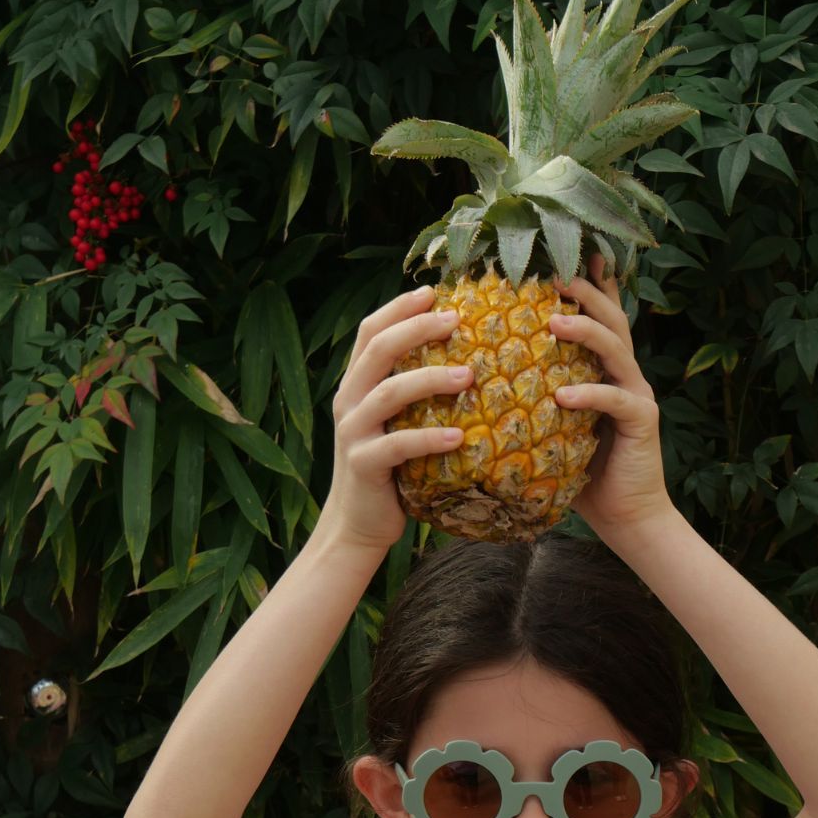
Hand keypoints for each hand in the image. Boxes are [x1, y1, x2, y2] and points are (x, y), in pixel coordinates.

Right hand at [323, 286, 472, 553]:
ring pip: (389, 392)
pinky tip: (460, 437)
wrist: (356, 526)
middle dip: (417, 328)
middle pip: (378, 349)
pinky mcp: (363, 465)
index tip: (434, 292)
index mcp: (355, 386)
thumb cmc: (388, 473)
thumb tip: (467, 362)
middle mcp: (349, 401)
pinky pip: (398, 445)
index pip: (370, 332)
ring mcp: (353, 432)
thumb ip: (412, 396)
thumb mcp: (396, 425)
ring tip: (468, 375)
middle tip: (457, 320)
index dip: (399, 308)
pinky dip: (429, 439)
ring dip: (430, 379)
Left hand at [551, 254, 673, 537]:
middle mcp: (626, 372)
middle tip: (553, 272)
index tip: (554, 254)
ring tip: (556, 320)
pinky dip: (590, 393)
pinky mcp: (643, 420)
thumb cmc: (583, 473)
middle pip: (610, 316)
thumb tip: (480, 379)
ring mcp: (637, 393)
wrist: (626, 517)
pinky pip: (616, 399)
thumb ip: (534, 399)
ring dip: (585, 330)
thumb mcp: (553, 428)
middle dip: (584, 289)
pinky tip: (564, 394)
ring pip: (616, 347)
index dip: (584, 283)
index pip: (596, 316)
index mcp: (605, 368)